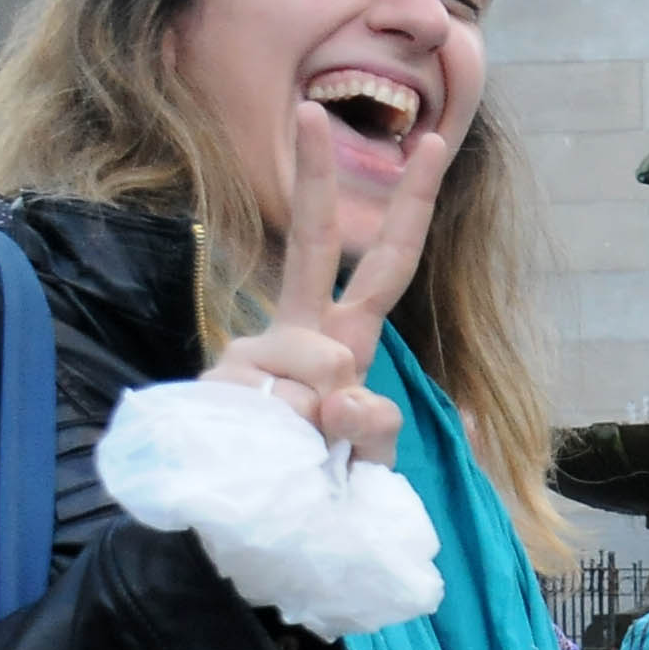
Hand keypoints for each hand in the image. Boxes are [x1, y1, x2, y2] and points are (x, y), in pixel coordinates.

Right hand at [204, 104, 454, 467]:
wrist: (239, 539)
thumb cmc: (315, 495)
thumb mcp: (368, 466)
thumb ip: (371, 430)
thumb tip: (342, 394)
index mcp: (345, 340)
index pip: (383, 266)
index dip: (410, 207)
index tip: (432, 144)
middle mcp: (298, 337)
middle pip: (311, 246)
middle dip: (313, 179)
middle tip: (314, 110)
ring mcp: (252, 357)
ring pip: (315, 358)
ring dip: (325, 417)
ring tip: (308, 456)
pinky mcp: (217, 388)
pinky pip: (272, 405)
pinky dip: (283, 438)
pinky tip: (267, 454)